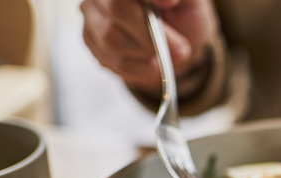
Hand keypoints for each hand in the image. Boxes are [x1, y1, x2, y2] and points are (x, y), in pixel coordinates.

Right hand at [80, 0, 217, 96]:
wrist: (177, 40)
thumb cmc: (182, 15)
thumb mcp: (190, 2)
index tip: (171, 5)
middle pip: (117, 10)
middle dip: (151, 34)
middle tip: (180, 48)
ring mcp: (91, 15)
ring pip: (111, 40)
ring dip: (146, 55)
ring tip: (166, 56)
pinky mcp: (90, 40)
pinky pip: (110, 60)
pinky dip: (138, 69)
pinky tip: (151, 64)